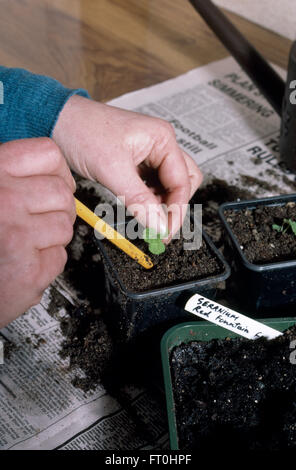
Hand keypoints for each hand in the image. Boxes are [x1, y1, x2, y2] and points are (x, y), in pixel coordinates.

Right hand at [0, 138, 75, 326]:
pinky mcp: (28, 271)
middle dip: (57, 208)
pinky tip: (23, 262)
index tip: (54, 183)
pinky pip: (60, 257)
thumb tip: (51, 171)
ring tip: (27, 242)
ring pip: (65, 226)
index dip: (58, 171)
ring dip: (52, 237)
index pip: (48, 155)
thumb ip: (9, 177)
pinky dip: (46, 263)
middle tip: (41, 219)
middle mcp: (5, 201)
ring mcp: (17, 237)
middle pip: (63, 193)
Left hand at [53, 95, 202, 238]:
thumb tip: (160, 226)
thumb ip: (139, 200)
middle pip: (184, 182)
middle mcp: (160, 144)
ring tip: (144, 217)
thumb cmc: (82, 131)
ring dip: (160, 203)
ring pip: (168, 185)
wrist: (57, 120)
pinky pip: (152, 185)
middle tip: (159, 228)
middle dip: (174, 205)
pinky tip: (136, 206)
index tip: (165, 232)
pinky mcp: (136, 162)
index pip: (183, 181)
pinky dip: (148, 199)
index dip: (176, 210)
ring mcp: (150, 153)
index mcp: (162, 138)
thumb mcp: (112, 169)